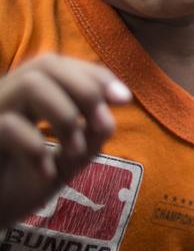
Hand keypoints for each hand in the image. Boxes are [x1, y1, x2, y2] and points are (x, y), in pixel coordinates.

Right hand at [0, 55, 127, 227]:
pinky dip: (37, 148)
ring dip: (64, 116)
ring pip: (30, 84)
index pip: (63, 67)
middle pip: (47, 65)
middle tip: (104, 125)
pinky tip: (46, 172)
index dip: (96, 76)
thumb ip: (89, 137)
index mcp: (28, 97)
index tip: (124, 99)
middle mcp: (6, 96)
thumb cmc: (23, 185)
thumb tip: (108, 119)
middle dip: (86, 91)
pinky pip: (9, 125)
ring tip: (75, 150)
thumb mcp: (67, 161)